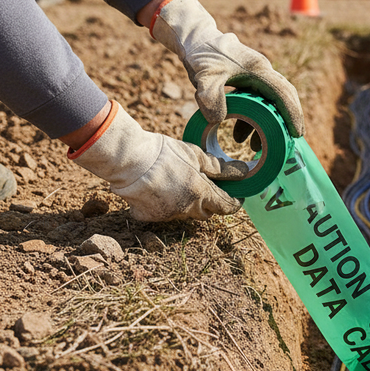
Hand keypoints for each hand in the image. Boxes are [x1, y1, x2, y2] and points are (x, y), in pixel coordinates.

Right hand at [69, 101, 245, 221]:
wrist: (127, 159)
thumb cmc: (163, 153)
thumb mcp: (195, 155)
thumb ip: (219, 168)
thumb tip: (243, 172)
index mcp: (201, 193)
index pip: (226, 206)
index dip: (234, 202)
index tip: (236, 196)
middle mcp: (186, 209)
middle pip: (206, 214)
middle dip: (211, 204)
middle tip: (208, 189)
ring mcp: (167, 215)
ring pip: (185, 214)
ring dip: (188, 204)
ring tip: (180, 185)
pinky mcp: (149, 217)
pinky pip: (163, 214)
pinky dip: (165, 205)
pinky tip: (159, 190)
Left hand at [150, 0, 303, 135]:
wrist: (194, 39)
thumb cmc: (201, 54)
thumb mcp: (203, 77)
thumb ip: (210, 97)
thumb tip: (217, 120)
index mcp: (258, 69)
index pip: (283, 93)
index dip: (292, 113)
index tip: (297, 133)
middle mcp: (262, 72)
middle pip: (285, 97)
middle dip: (289, 119)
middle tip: (292, 140)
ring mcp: (256, 76)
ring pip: (271, 102)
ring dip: (268, 123)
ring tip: (256, 147)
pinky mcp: (247, 81)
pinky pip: (258, 102)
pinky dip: (254, 119)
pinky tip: (241, 136)